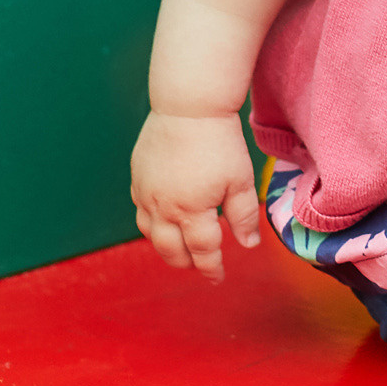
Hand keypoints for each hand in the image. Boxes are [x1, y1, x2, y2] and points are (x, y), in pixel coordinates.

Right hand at [131, 110, 263, 281]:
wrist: (188, 107)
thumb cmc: (219, 143)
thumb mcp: (240, 180)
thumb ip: (244, 216)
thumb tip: (248, 245)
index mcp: (192, 211)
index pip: (202, 251)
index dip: (211, 268)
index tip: (218, 277)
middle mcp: (164, 207)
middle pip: (171, 250)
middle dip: (186, 263)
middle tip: (199, 267)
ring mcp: (147, 193)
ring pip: (150, 233)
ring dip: (165, 247)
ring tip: (180, 250)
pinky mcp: (138, 178)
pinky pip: (140, 211)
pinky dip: (151, 224)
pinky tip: (162, 221)